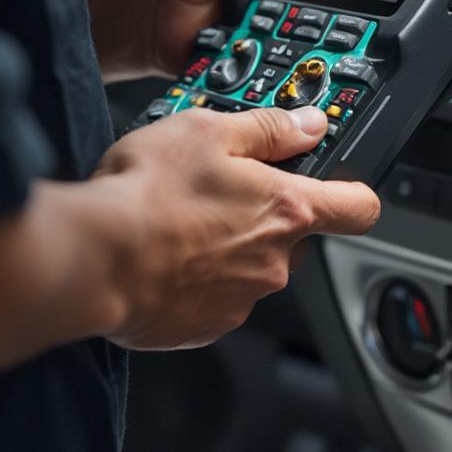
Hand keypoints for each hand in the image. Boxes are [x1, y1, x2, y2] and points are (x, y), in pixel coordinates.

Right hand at [92, 104, 379, 349]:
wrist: (92, 260)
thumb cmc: (147, 193)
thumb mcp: (208, 131)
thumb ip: (269, 127)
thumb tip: (309, 124)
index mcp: (287, 210)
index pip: (359, 208)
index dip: (354, 193)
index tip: (342, 185)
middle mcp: (275, 262)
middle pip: (298, 236)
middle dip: (270, 215)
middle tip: (224, 191)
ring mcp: (243, 299)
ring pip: (255, 266)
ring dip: (231, 246)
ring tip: (183, 222)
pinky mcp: (207, 326)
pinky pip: (218, 297)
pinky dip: (200, 279)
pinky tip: (168, 256)